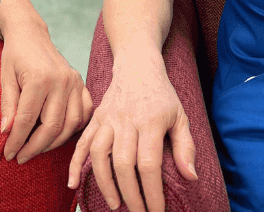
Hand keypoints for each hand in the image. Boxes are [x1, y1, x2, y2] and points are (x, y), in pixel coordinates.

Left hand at [0, 23, 92, 162]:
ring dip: (54, 142)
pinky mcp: (80, 83)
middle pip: (51, 127)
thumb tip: (7, 132)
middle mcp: (60, 81)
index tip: (9, 154)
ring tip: (38, 148)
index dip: (17, 140)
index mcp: (39, 79)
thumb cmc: (15, 55)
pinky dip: (75, 128)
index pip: (28, 120)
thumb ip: (8, 105)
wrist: (30, 33)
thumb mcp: (5, 77)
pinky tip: (60, 134)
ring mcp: (73, 82)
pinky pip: (84, 113)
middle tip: (21, 157)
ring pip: (70, 125)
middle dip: (35, 147)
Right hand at [67, 58, 196, 211]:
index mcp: (150, 122)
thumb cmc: (162, 94)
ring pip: (100, 154)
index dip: (151, 192)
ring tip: (114, 203)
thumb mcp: (180, 116)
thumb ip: (185, 147)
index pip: (148, 164)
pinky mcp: (95, 118)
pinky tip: (72, 183)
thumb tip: (191, 177)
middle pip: (123, 164)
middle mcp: (126, 120)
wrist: (137, 65)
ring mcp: (107, 119)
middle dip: (130, 194)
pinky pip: (81, 142)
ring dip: (105, 183)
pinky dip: (74, 163)